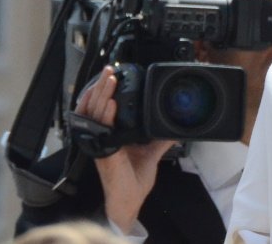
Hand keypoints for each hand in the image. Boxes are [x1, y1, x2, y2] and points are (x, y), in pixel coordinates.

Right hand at [76, 66, 175, 232]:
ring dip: (103, 94)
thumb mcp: (151, 155)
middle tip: (109, 70)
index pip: (103, 107)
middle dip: (102, 86)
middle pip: (97, 105)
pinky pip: (103, 129)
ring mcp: (102, 143)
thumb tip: (175, 129)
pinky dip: (107, 115)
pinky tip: (112, 103)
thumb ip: (160, 140)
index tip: (112, 76)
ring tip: (110, 80)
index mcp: (111, 134)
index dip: (104, 91)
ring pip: (97, 113)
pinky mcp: (105, 151)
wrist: (129, 200)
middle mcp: (103, 136)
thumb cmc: (134, 180)